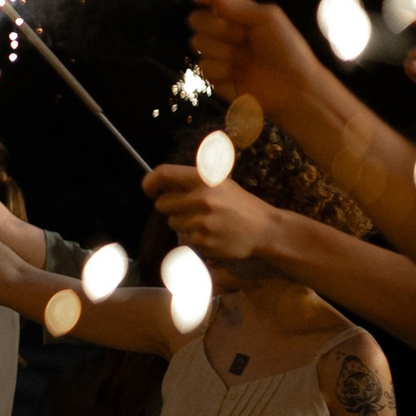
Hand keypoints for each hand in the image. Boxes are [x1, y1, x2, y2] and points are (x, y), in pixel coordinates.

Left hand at [144, 163, 286, 260]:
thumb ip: (191, 183)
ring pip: (172, 222)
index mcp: (204, 179)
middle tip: (189, 209)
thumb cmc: (240, 205)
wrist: (266, 230)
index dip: (150, 182)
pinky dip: (195, 237)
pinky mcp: (203, 241)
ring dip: (183, 223)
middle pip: (162, 204)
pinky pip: (186, 238)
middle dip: (170, 207)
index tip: (148, 189)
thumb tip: (159, 184)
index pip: (163, 174)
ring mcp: (202, 221)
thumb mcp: (220, 185)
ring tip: (206, 221)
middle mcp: (201, 198)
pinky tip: (213, 234)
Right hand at [188, 0, 323, 116]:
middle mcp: (223, 31)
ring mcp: (217, 53)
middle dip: (216, 28)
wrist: (293, 87)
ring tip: (247, 60)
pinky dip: (224, 71)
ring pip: (198, 44)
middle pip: (195, 20)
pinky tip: (241, 75)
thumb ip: (236, 4)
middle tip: (242, 36)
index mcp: (236, 14)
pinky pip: (204, 68)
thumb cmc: (287, 49)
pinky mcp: (214, 76)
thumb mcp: (268, 19)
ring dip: (224, 52)